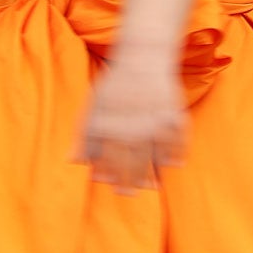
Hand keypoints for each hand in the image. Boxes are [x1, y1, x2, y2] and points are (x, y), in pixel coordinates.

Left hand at [71, 50, 189, 192]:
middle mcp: (134, 128)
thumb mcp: (94, 107)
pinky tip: (174, 165)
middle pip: (133, 162)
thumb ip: (86, 136)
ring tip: (151, 187)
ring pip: (155, 157)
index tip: (110, 185)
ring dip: (152, 174)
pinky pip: (178, 141)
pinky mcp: (174, 116)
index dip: (110, 174)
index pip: (111, 159)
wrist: (143, 58)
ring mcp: (156, 123)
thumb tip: (74, 161)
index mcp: (112, 125)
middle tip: (128, 194)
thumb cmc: (115, 84)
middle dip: (130, 181)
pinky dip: (177, 154)